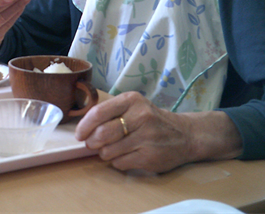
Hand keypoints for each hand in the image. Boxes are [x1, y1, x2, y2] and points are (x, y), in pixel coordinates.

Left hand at [75, 92, 242, 172]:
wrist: (185, 135)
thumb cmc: (152, 119)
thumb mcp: (134, 106)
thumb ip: (111, 113)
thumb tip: (84, 129)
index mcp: (132, 100)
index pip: (99, 113)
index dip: (84, 126)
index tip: (79, 134)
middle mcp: (140, 116)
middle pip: (102, 134)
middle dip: (93, 142)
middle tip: (94, 144)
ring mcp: (146, 137)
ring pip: (108, 151)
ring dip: (105, 153)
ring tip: (113, 149)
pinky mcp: (150, 156)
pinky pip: (120, 163)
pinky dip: (117, 162)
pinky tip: (126, 155)